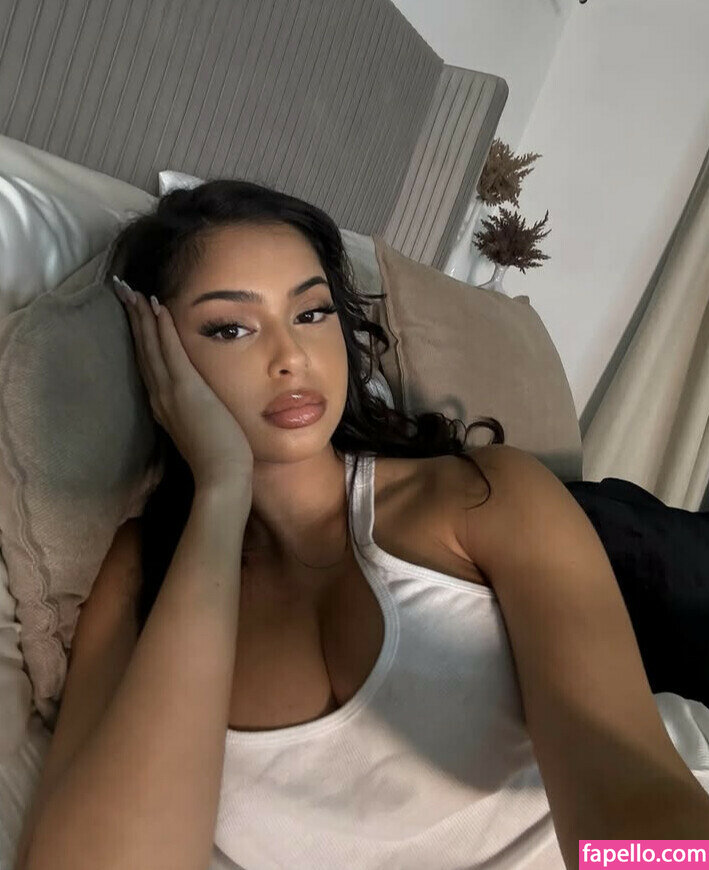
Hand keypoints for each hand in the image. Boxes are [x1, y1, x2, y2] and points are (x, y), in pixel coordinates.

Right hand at [112, 276, 253, 491]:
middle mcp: (160, 396)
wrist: (221, 477)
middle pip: (142, 350)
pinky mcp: (186, 391)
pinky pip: (171, 352)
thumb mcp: (202, 427)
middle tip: (123, 290)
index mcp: (163, 405)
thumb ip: (196, 411)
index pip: (148, 363)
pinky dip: (163, 330)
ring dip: (143, 317)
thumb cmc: (219, 458)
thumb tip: (201, 400)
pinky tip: (159, 309)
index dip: (140, 336)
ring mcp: (170, 393)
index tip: (136, 312)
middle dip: (134, 318)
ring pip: (151, 347)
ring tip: (134, 291)